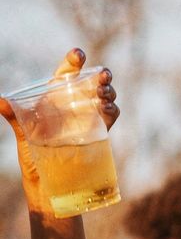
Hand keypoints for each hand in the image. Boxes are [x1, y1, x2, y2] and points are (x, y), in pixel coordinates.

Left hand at [0, 50, 117, 207]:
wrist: (47, 183)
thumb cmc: (32, 156)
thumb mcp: (23, 134)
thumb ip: (14, 117)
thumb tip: (0, 101)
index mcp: (55, 98)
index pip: (66, 73)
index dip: (73, 62)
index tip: (79, 55)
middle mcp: (74, 104)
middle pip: (91, 82)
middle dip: (101, 74)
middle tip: (103, 74)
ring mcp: (89, 117)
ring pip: (105, 96)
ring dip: (108, 91)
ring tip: (104, 92)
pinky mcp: (99, 132)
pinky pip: (110, 116)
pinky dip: (112, 110)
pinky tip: (108, 109)